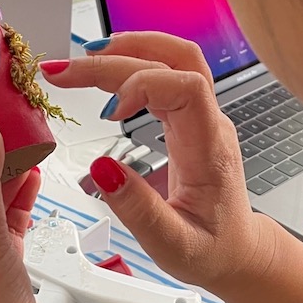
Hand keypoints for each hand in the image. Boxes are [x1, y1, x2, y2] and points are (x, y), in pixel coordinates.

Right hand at [40, 32, 277, 294]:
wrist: (238, 252)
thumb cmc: (212, 250)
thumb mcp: (173, 245)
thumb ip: (138, 210)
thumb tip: (102, 168)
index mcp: (209, 148)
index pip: (186, 85)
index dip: (143, 85)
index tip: (107, 114)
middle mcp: (209, 123)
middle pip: (172, 61)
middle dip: (114, 59)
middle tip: (63, 72)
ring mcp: (201, 116)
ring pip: (171, 57)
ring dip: (125, 50)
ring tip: (79, 60)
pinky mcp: (188, 118)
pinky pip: (165, 73)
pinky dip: (130, 63)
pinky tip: (103, 68)